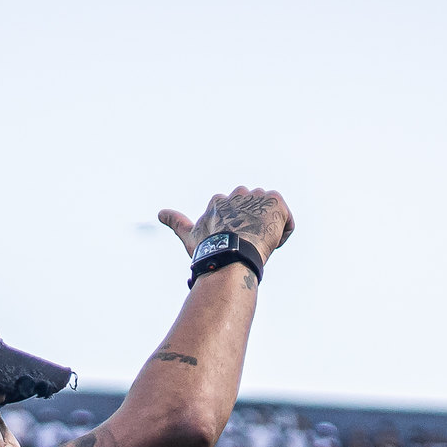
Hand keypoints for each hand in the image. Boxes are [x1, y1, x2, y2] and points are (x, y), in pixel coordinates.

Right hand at [158, 186, 293, 260]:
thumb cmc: (209, 249)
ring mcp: (257, 196)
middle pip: (253, 213)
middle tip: (247, 246)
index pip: (234, 216)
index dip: (236, 232)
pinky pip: (286, 221)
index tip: (233, 245)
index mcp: (219, 200)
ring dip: (267, 231)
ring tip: (259, 248)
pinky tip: (272, 245)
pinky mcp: (276, 202)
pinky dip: (283, 234)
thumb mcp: (190, 235)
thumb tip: (159, 213)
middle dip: (252, 227)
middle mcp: (238, 193)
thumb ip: (176, 221)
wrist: (231, 253)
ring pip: (269, 217)